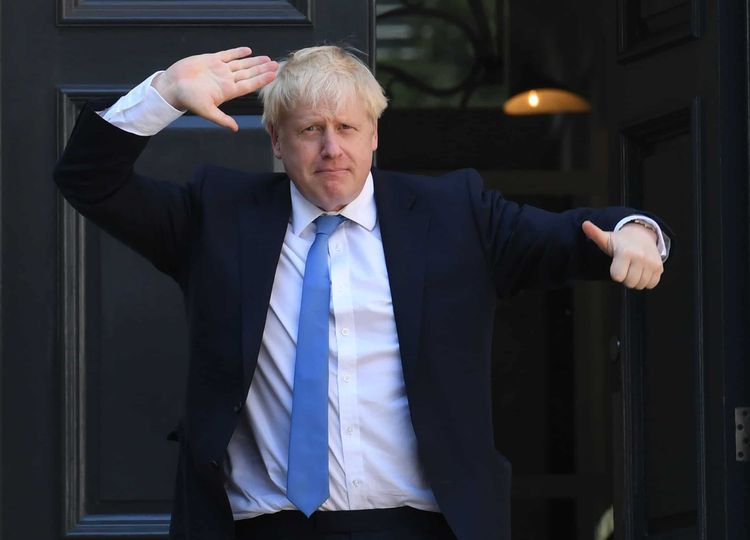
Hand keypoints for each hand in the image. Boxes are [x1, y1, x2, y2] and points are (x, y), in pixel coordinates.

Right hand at [152, 47, 277, 131]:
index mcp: (227, 91)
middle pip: (248, 74)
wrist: (172, 86)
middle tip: (275, 65)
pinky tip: (248, 51)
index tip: (273, 75)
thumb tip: (235, 128)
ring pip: (241, 64)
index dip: (261, 80)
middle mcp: (226, 80)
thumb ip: (222, 119)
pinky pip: (227, 55)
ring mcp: (219, 70)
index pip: (249, 85)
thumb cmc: (188, 99)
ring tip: (266, 59)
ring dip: (254, 61)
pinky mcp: (211, 60)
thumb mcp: (207, 111)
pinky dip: (237, 52)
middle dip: (262, 69)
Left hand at [582, 220, 663, 288]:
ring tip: (633, 268)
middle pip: (629, 283)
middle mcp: (641, 257)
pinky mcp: (659, 268)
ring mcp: (652, 263)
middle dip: (625, 278)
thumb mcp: (607, 238)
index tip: (615, 265)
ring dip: (635, 280)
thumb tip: (585, 224)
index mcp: (626, 252)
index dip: (615, 273)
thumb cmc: (620, 241)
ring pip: (640, 285)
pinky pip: (651, 284)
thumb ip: (595, 234)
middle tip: (625, 267)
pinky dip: (646, 281)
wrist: (641, 236)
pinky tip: (642, 270)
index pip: (617, 277)